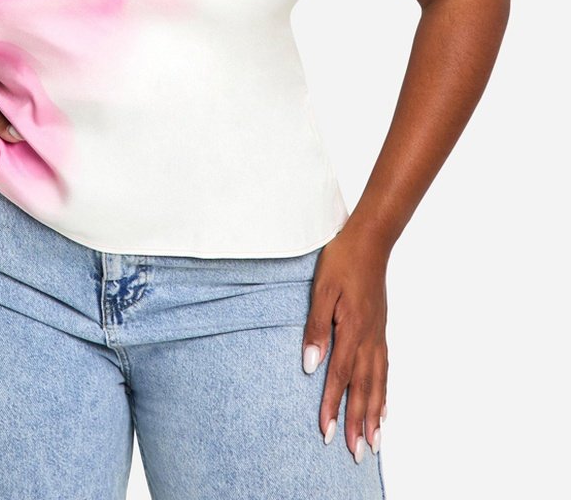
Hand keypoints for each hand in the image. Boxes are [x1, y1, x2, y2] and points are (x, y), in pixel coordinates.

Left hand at [301, 225, 389, 462]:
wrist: (371, 240)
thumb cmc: (342, 260)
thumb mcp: (321, 289)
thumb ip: (315, 327)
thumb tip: (309, 365)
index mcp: (352, 329)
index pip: (339, 376)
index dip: (333, 407)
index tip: (328, 434)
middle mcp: (369, 338)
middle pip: (362, 388)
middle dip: (358, 423)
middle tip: (356, 454)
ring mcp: (378, 334)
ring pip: (378, 383)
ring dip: (375, 414)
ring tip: (375, 443)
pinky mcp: (381, 329)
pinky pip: (385, 369)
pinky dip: (385, 392)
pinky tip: (385, 407)